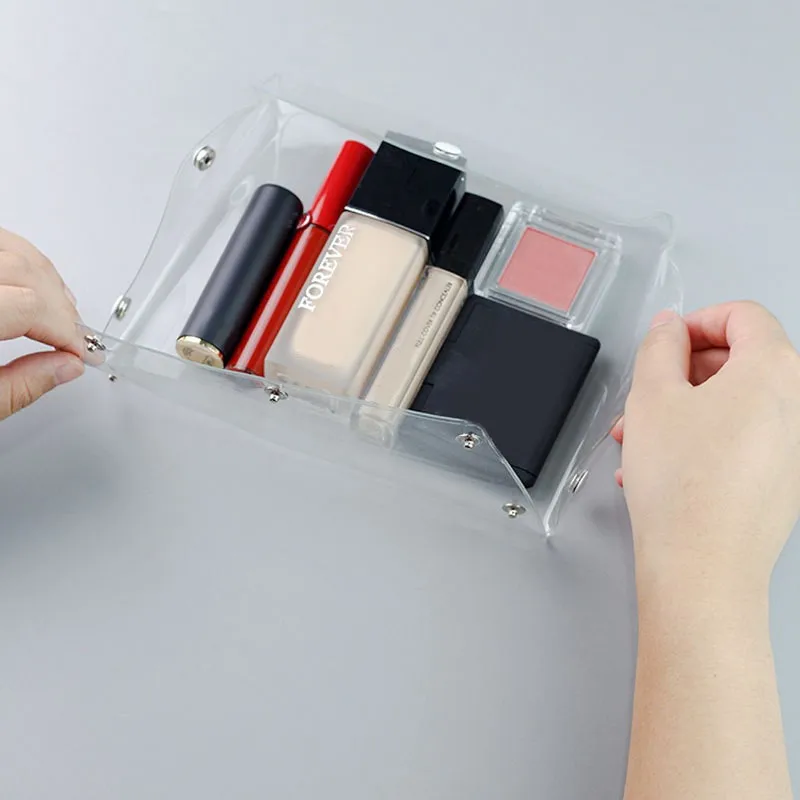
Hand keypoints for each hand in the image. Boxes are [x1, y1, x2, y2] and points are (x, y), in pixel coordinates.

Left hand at [0, 228, 84, 419]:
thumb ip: (19, 386)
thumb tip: (65, 368)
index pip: (29, 307)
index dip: (65, 331)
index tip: (82, 352)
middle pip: (24, 273)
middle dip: (60, 307)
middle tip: (76, 337)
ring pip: (12, 248)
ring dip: (45, 278)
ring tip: (61, 311)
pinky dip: (22, 258)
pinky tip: (33, 281)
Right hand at [612, 302, 799, 594]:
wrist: (701, 564)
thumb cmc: (683, 485)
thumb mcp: (650, 396)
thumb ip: (658, 346)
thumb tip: (669, 329)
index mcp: (775, 370)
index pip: (742, 316)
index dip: (696, 322)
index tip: (665, 343)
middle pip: (741, 360)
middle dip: (683, 374)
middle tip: (644, 396)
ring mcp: (797, 446)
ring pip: (736, 405)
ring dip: (686, 410)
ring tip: (641, 439)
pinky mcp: (786, 480)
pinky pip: (743, 439)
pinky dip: (705, 439)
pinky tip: (663, 465)